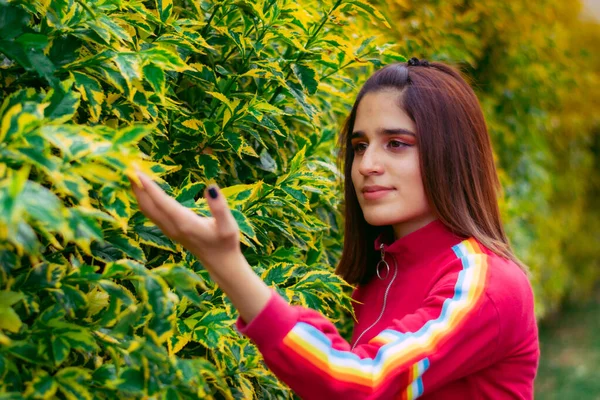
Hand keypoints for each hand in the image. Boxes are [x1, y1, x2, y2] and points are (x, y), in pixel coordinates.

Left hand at [129, 171, 271, 322]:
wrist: (220, 263)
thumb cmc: (226, 243)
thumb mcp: (229, 226)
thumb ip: (219, 207)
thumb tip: (211, 187)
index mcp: (184, 223)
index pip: (161, 202)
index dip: (149, 187)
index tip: (137, 171)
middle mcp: (172, 227)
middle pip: (147, 206)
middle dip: (137, 187)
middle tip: (128, 166)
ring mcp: (169, 230)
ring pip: (146, 210)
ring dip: (138, 193)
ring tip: (133, 174)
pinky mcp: (169, 230)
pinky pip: (151, 213)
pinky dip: (144, 199)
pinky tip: (144, 189)